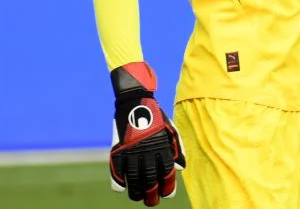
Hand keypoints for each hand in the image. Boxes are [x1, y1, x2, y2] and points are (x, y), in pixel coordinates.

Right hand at [109, 63, 185, 205]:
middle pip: (149, 180)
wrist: (135, 101)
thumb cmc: (156, 117)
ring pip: (134, 179)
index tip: (167, 194)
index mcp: (162, 146)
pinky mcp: (119, 149)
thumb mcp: (170, 130)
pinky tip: (125, 187)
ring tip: (139, 198)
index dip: (167, 186)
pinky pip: (119, 171)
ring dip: (136, 192)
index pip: (166, 172)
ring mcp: (131, 151)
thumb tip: (180, 169)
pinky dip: (121, 181)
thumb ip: (177, 149)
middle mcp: (147, 151)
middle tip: (152, 202)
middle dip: (152, 195)